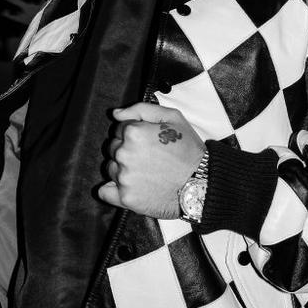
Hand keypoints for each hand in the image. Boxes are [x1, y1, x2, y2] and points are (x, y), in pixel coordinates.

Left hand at [97, 103, 204, 218]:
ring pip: (111, 168)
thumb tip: (116, 114)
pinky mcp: (126, 198)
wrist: (201, 183)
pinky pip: (105, 192)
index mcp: (134, 133)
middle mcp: (125, 154)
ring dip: (122, 168)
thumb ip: (140, 109)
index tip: (146, 141)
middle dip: (127, 150)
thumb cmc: (188, 150)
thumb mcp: (172, 117)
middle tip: (148, 156)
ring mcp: (124, 177)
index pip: (119, 128)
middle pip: (113, 148)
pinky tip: (128, 186)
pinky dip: (112, 189)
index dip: (133, 133)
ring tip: (145, 171)